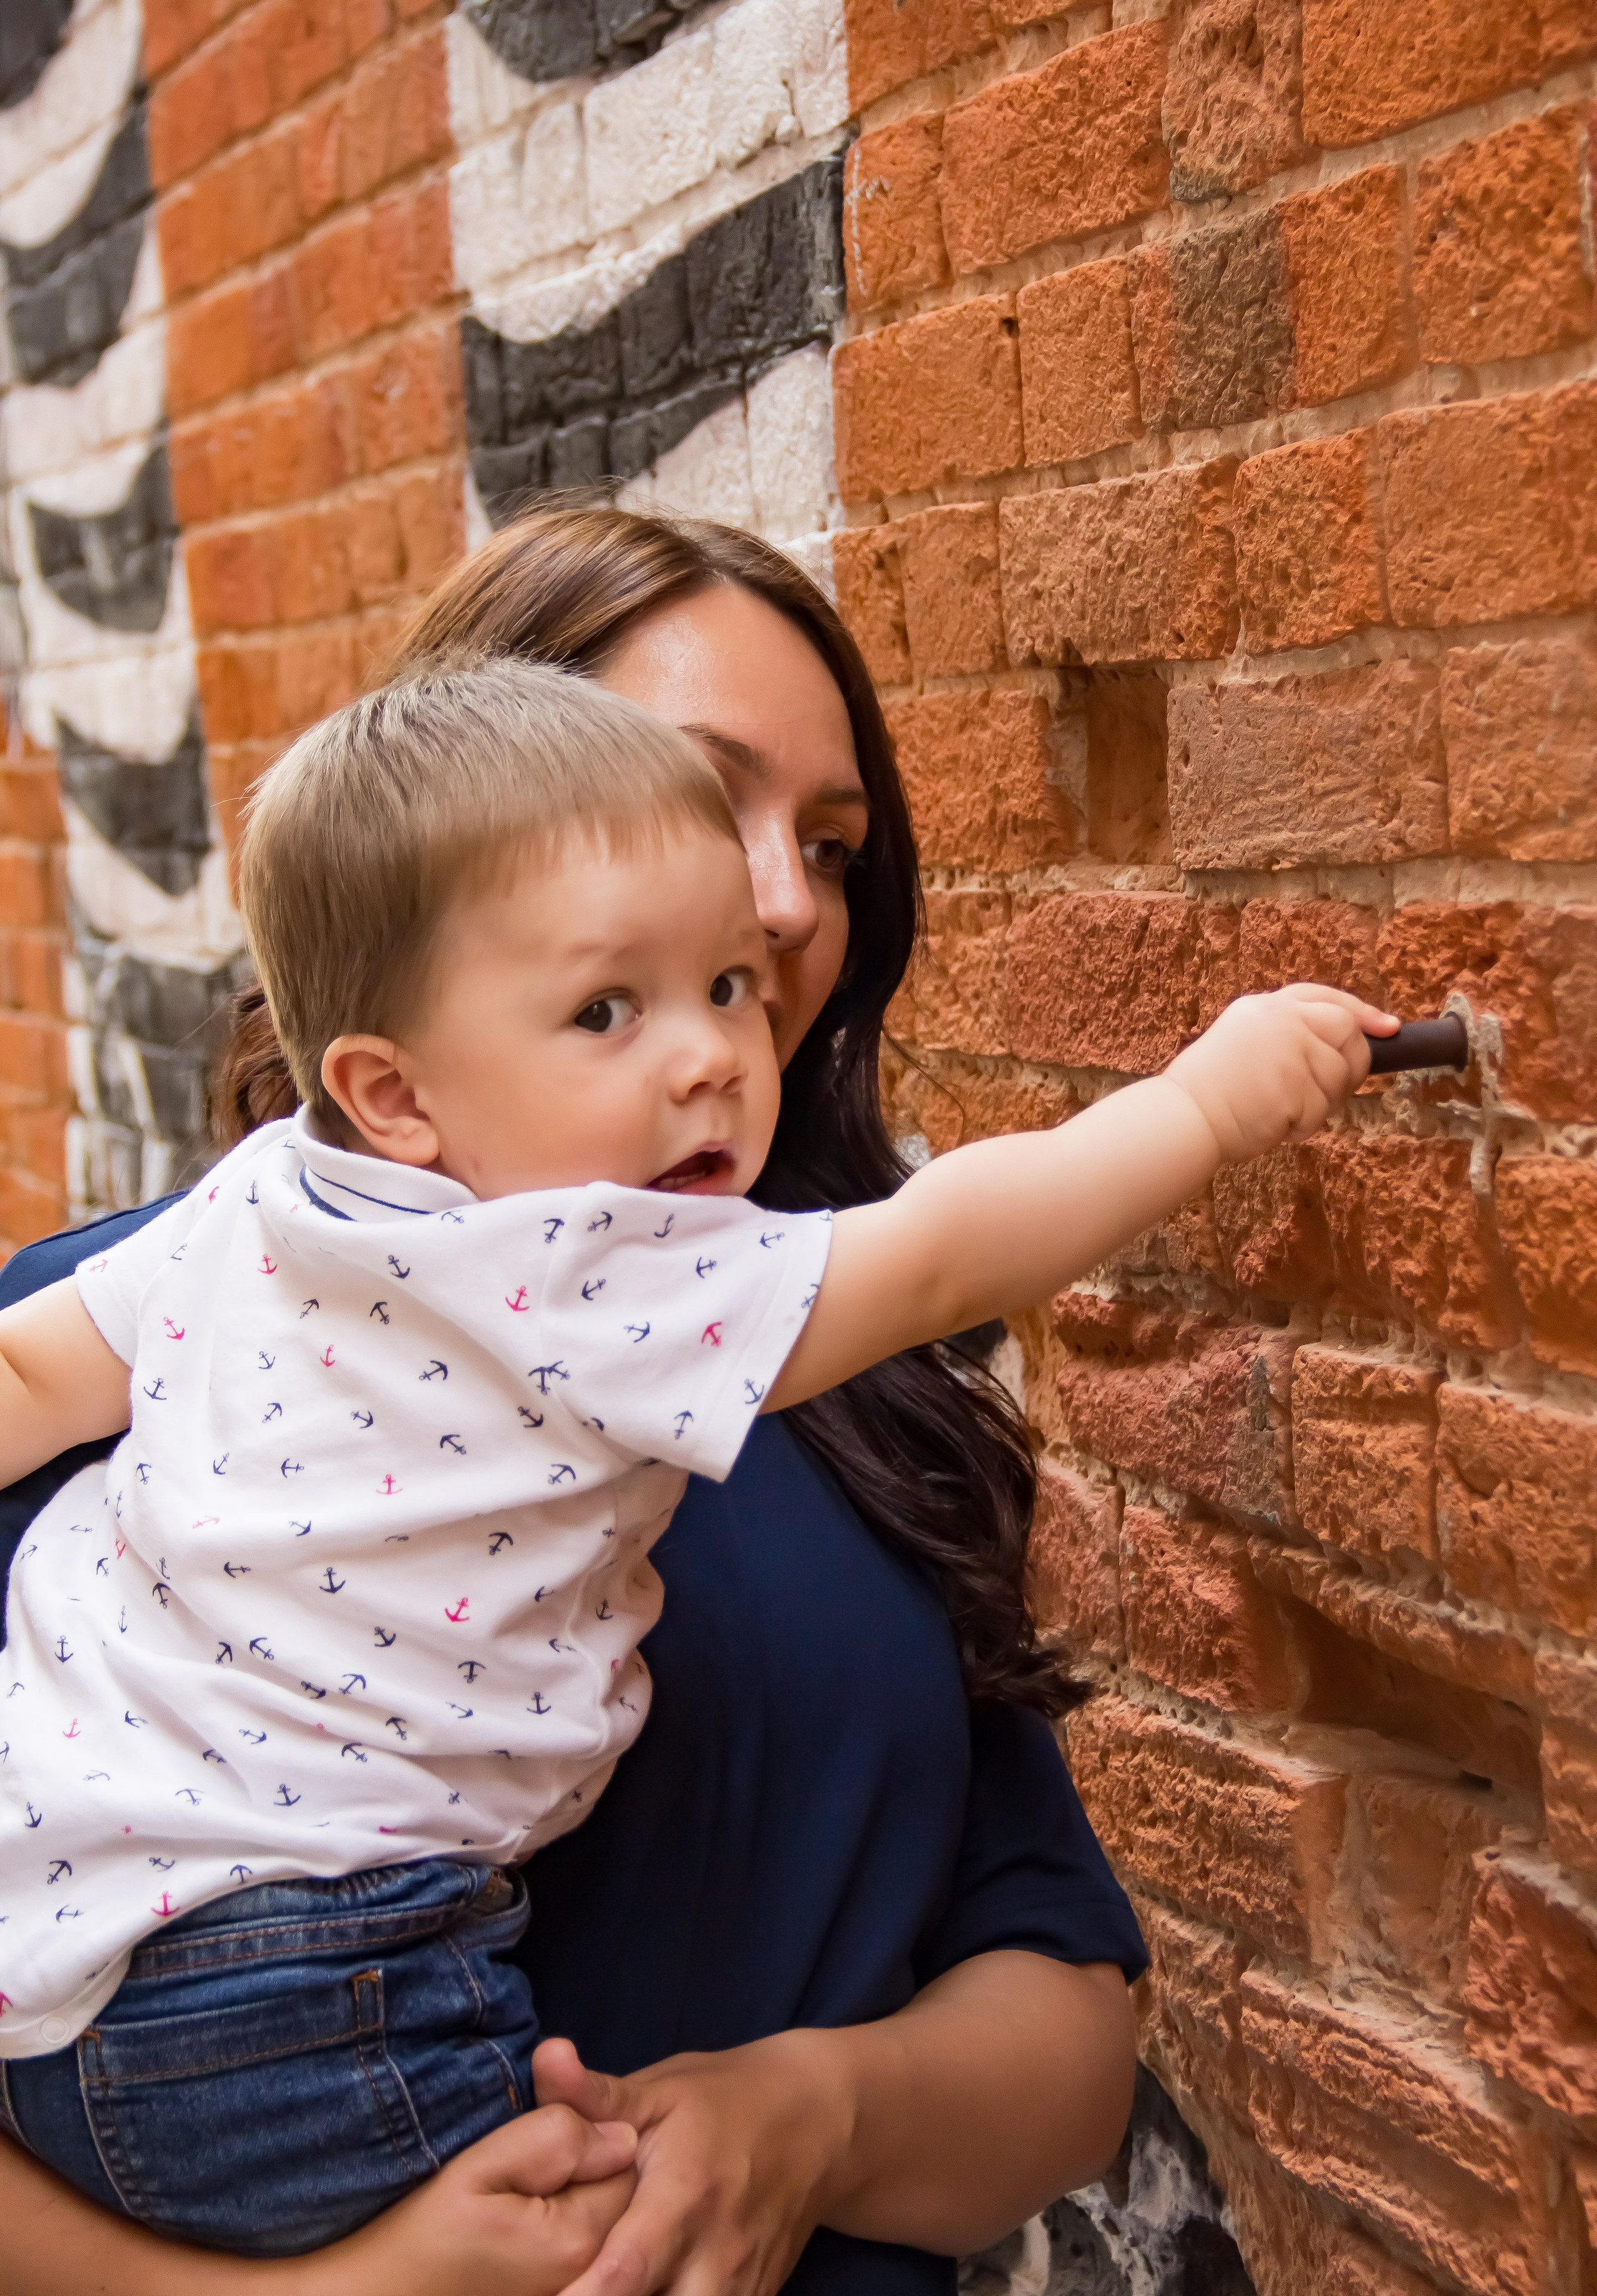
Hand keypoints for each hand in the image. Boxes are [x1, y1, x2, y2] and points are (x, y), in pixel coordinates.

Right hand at [296, 2106, 638, 2295]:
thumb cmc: (419, 2232)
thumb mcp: (479, 2166)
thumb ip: (556, 2139)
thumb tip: (623, 2135)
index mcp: (578, 2239)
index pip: (628, 2162)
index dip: (593, 2135)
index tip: (547, 2135)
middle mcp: (586, 2276)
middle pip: (623, 2197)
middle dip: (592, 2169)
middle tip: (530, 2169)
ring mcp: (568, 2292)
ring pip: (605, 2225)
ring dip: (580, 2199)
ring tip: (523, 2200)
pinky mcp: (550, 2294)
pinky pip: (582, 2253)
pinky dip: (563, 2230)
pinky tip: (521, 2227)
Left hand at [528, 2032, 850, 2295]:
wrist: (817, 2120)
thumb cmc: (724, 2099)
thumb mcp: (661, 2089)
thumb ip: (595, 2095)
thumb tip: (544, 2056)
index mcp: (684, 2197)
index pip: (624, 2273)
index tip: (542, 2293)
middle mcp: (716, 2256)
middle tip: (561, 2288)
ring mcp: (741, 2289)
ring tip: (597, 2284)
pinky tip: (645, 2291)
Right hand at [1165, 983, 1397, 1162]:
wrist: (1184, 1117)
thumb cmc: (1210, 1092)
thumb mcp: (1244, 1042)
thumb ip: (1287, 1035)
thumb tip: (1341, 1049)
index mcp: (1266, 1007)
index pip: (1326, 998)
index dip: (1362, 1011)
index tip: (1388, 1028)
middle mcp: (1281, 1020)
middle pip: (1347, 1031)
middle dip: (1353, 1064)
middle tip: (1333, 1091)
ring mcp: (1290, 1049)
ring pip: (1339, 1076)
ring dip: (1322, 1104)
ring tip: (1286, 1113)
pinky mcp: (1295, 1083)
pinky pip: (1321, 1110)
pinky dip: (1305, 1126)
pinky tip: (1277, 1126)